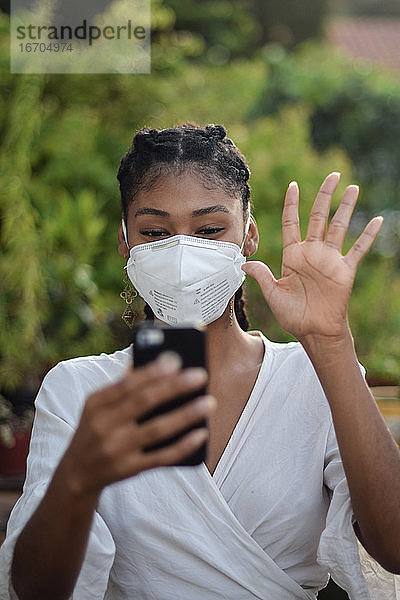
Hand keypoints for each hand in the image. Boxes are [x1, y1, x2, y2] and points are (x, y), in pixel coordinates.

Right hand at [60, 354, 214, 496]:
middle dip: (174, 387)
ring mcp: (116, 450)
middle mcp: (104, 426)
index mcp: (96, 404)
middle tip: (200, 375)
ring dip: (186, 415)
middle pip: (144, 402)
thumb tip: (149, 361)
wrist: (76, 475)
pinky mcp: (129, 469)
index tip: (175, 360)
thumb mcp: (97, 406)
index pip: (127, 384)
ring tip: (209, 402)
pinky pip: (161, 457)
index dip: (151, 372)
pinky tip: (201, 433)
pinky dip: (182, 445)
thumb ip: (121, 386)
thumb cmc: (95, 430)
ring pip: (157, 429)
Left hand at [242, 173, 382, 341]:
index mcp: (293, 255)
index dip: (292, 204)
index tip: (294, 185)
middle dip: (325, 195)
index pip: (292, 222)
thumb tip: (244, 263)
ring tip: (353, 188)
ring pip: (339, 226)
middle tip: (332, 175)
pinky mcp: (345, 270)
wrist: (314, 331)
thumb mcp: (273, 294)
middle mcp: (312, 253)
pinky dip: (368, 235)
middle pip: (318, 217)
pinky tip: (376, 220)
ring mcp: (330, 259)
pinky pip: (358, 249)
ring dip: (346, 207)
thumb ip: (262, 276)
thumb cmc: (293, 315)